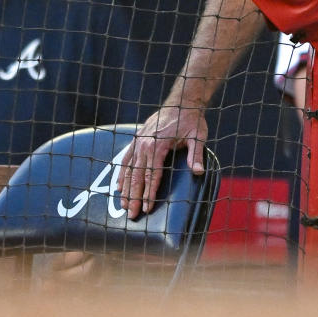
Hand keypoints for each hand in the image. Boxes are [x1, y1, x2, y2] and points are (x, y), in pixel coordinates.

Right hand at [116, 104, 207, 218]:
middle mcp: (144, 144)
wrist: (182, 101)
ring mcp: (138, 141)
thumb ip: (196, 154)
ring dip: (126, 189)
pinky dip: (122, 174)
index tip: (147, 208)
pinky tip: (120, 186)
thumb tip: (198, 172)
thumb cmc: (191, 119)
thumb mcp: (198, 136)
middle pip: (137, 175)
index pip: (152, 175)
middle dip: (134, 197)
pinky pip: (126, 159)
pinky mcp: (137, 139)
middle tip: (132, 215)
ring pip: (128, 169)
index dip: (149, 193)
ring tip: (124, 206)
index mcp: (158, 145)